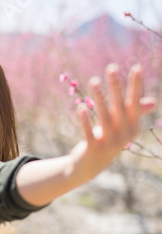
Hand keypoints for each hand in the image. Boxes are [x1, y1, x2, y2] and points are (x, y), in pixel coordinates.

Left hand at [70, 63, 157, 180]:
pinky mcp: (93, 149)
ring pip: (104, 118)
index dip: (136, 85)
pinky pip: (89, 132)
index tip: (136, 67)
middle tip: (112, 67)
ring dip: (99, 99)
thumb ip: (135, 113)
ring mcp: (109, 143)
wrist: (91, 166)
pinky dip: (85, 121)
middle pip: (120, 107)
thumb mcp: (122, 127)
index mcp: (133, 126)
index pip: (135, 102)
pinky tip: (80, 108)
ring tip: (94, 81)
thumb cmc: (107, 140)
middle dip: (116, 87)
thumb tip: (153, 101)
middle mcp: (124, 134)